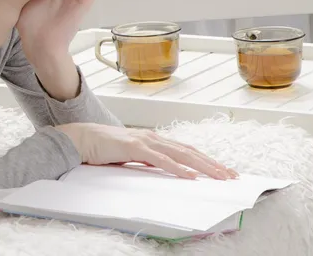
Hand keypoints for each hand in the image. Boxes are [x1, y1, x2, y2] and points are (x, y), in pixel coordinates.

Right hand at [55, 123, 237, 179]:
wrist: (80, 138)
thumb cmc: (102, 147)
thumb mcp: (131, 156)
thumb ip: (148, 161)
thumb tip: (166, 171)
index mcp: (153, 139)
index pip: (186, 150)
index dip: (206, 160)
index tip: (222, 171)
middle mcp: (153, 137)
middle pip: (190, 151)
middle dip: (212, 164)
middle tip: (231, 176)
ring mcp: (144, 140)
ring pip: (181, 154)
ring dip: (202, 166)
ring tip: (219, 176)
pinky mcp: (134, 147)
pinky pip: (161, 160)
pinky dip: (177, 168)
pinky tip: (190, 176)